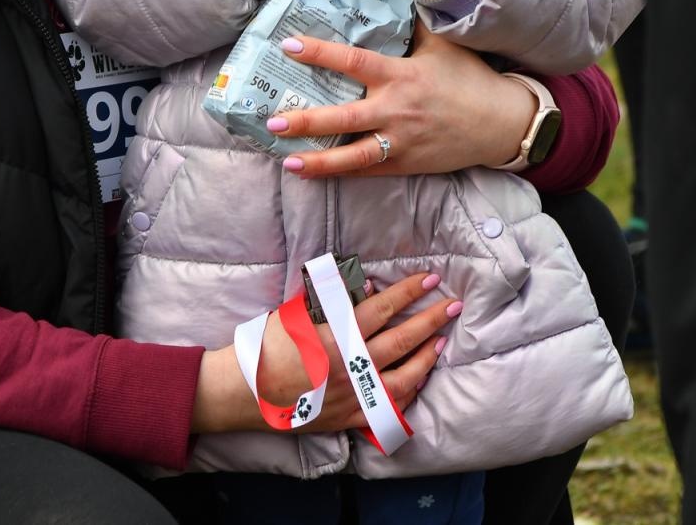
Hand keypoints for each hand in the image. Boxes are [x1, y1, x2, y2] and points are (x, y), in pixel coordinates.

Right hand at [192, 270, 458, 432]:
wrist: (243, 393)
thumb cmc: (265, 347)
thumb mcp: (295, 314)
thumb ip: (332, 300)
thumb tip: (369, 288)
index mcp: (337, 336)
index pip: (383, 308)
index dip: (409, 291)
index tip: (430, 278)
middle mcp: (350, 367)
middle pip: (401, 340)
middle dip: (430, 320)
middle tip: (452, 305)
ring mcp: (353, 396)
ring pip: (403, 378)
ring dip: (425, 357)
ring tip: (439, 341)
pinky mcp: (350, 418)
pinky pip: (388, 408)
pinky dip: (407, 393)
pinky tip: (417, 380)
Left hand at [266, 22, 536, 175]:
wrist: (501, 123)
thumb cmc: (470, 78)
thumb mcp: (443, 44)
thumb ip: (411, 25)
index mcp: (401, 76)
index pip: (353, 61)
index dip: (320, 53)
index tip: (289, 45)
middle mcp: (397, 111)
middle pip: (345, 118)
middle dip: (307, 121)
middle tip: (273, 122)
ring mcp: (400, 142)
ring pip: (352, 155)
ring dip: (318, 159)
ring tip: (286, 161)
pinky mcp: (406, 164)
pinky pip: (368, 170)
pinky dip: (340, 172)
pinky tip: (313, 172)